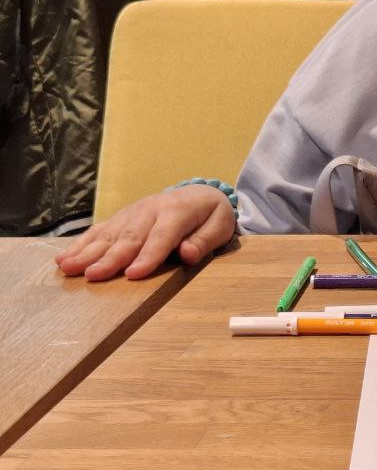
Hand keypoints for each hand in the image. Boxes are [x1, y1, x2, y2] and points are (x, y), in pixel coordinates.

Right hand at [54, 186, 235, 280]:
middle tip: (93, 276)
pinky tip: (63, 258)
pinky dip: (80, 244)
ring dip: (87, 252)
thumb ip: (205, 241)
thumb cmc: (210, 215)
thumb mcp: (220, 226)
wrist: (199, 193)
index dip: (148, 256)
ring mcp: (131, 213)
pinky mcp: (120, 218)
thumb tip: (187, 254)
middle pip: (129, 237)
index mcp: (177, 212)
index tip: (133, 274)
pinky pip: (98, 231)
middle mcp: (150, 211)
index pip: (162, 237)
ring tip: (68, 268)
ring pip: (108, 235)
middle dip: (111, 258)